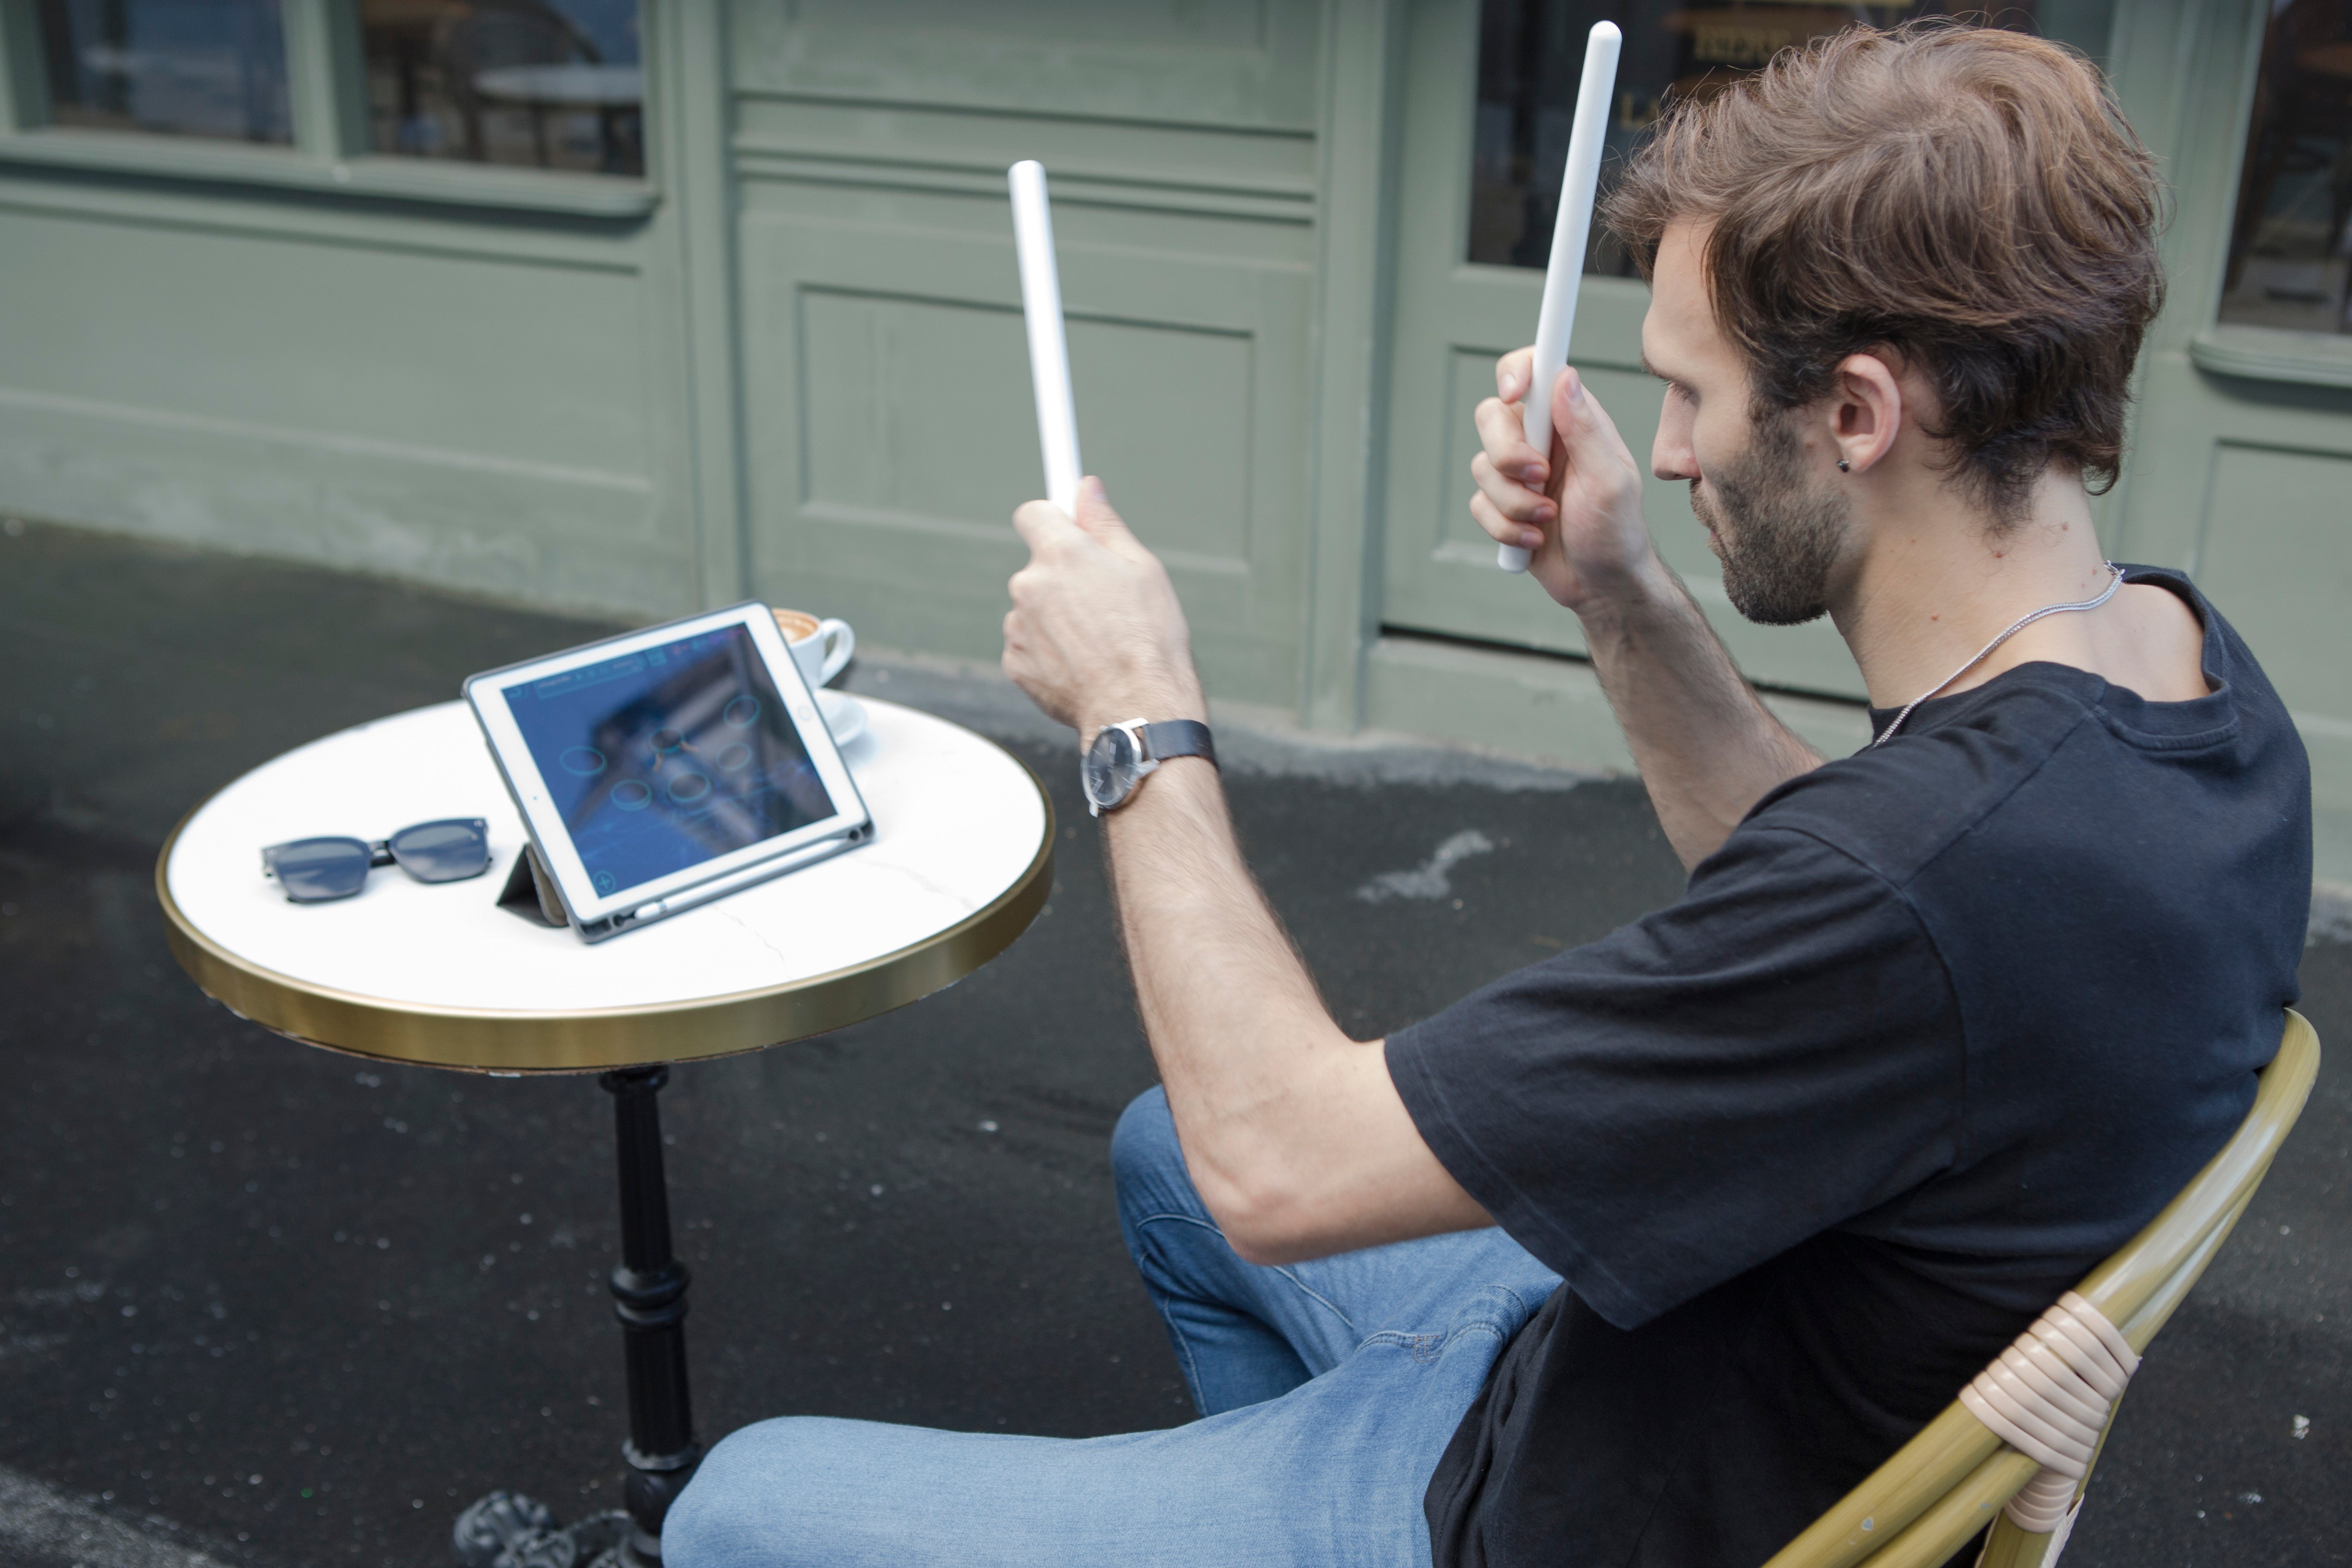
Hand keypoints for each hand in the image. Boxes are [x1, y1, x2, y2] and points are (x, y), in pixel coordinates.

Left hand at [1003, 477, 1206, 737]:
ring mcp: (1018, 626)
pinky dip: (1048, 653)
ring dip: (1056, 619)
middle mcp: (1030, 584)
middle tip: (1103, 605)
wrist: (1139, 710)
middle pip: (1038, 567)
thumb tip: (1087, 487)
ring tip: (1096, 644)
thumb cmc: (1151, 641)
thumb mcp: (1142, 568)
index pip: (1033, 513)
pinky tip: (1081, 666)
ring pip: (1034, 609)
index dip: (1053, 522)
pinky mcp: (1014, 663)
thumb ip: (1105, 524)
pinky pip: (1028, 646)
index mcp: (1062, 552)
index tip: (1066, 531)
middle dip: (1064, 580)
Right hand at [1470, 352, 1657, 613]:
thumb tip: (1565, 377)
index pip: (1535, 371)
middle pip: (1491, 417)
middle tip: (1538, 477)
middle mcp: (1542, 439)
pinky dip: (1505, 528)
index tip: (1513, 392)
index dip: (1515, 371)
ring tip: (1548, 519)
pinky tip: (1535, 540)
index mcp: (1572, 421)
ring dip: (1514, 502)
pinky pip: (1479, 505)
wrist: (1603, 585)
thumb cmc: (1617, 532)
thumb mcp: (1610, 479)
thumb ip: (1585, 428)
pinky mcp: (1503, 506)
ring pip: (1482, 467)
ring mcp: (1519, 473)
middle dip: (1507, 453)